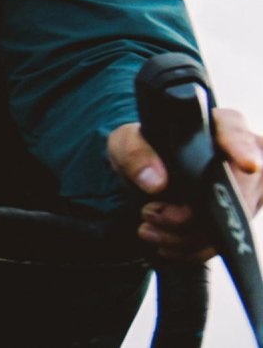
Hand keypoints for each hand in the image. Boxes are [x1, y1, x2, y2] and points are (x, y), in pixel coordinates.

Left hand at [108, 107, 262, 260]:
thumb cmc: (143, 149)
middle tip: (151, 212)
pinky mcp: (239, 217)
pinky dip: (189, 248)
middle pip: (233, 190)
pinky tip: (163, 241)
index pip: (235, 132)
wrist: (147, 175)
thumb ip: (135, 155)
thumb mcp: (126, 143)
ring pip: (229, 222)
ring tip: (148, 226)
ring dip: (184, 235)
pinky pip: (222, 242)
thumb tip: (155, 182)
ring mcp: (247, 189)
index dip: (243, 148)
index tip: (248, 165)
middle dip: (189, 214)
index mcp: (217, 125)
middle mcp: (243, 155)